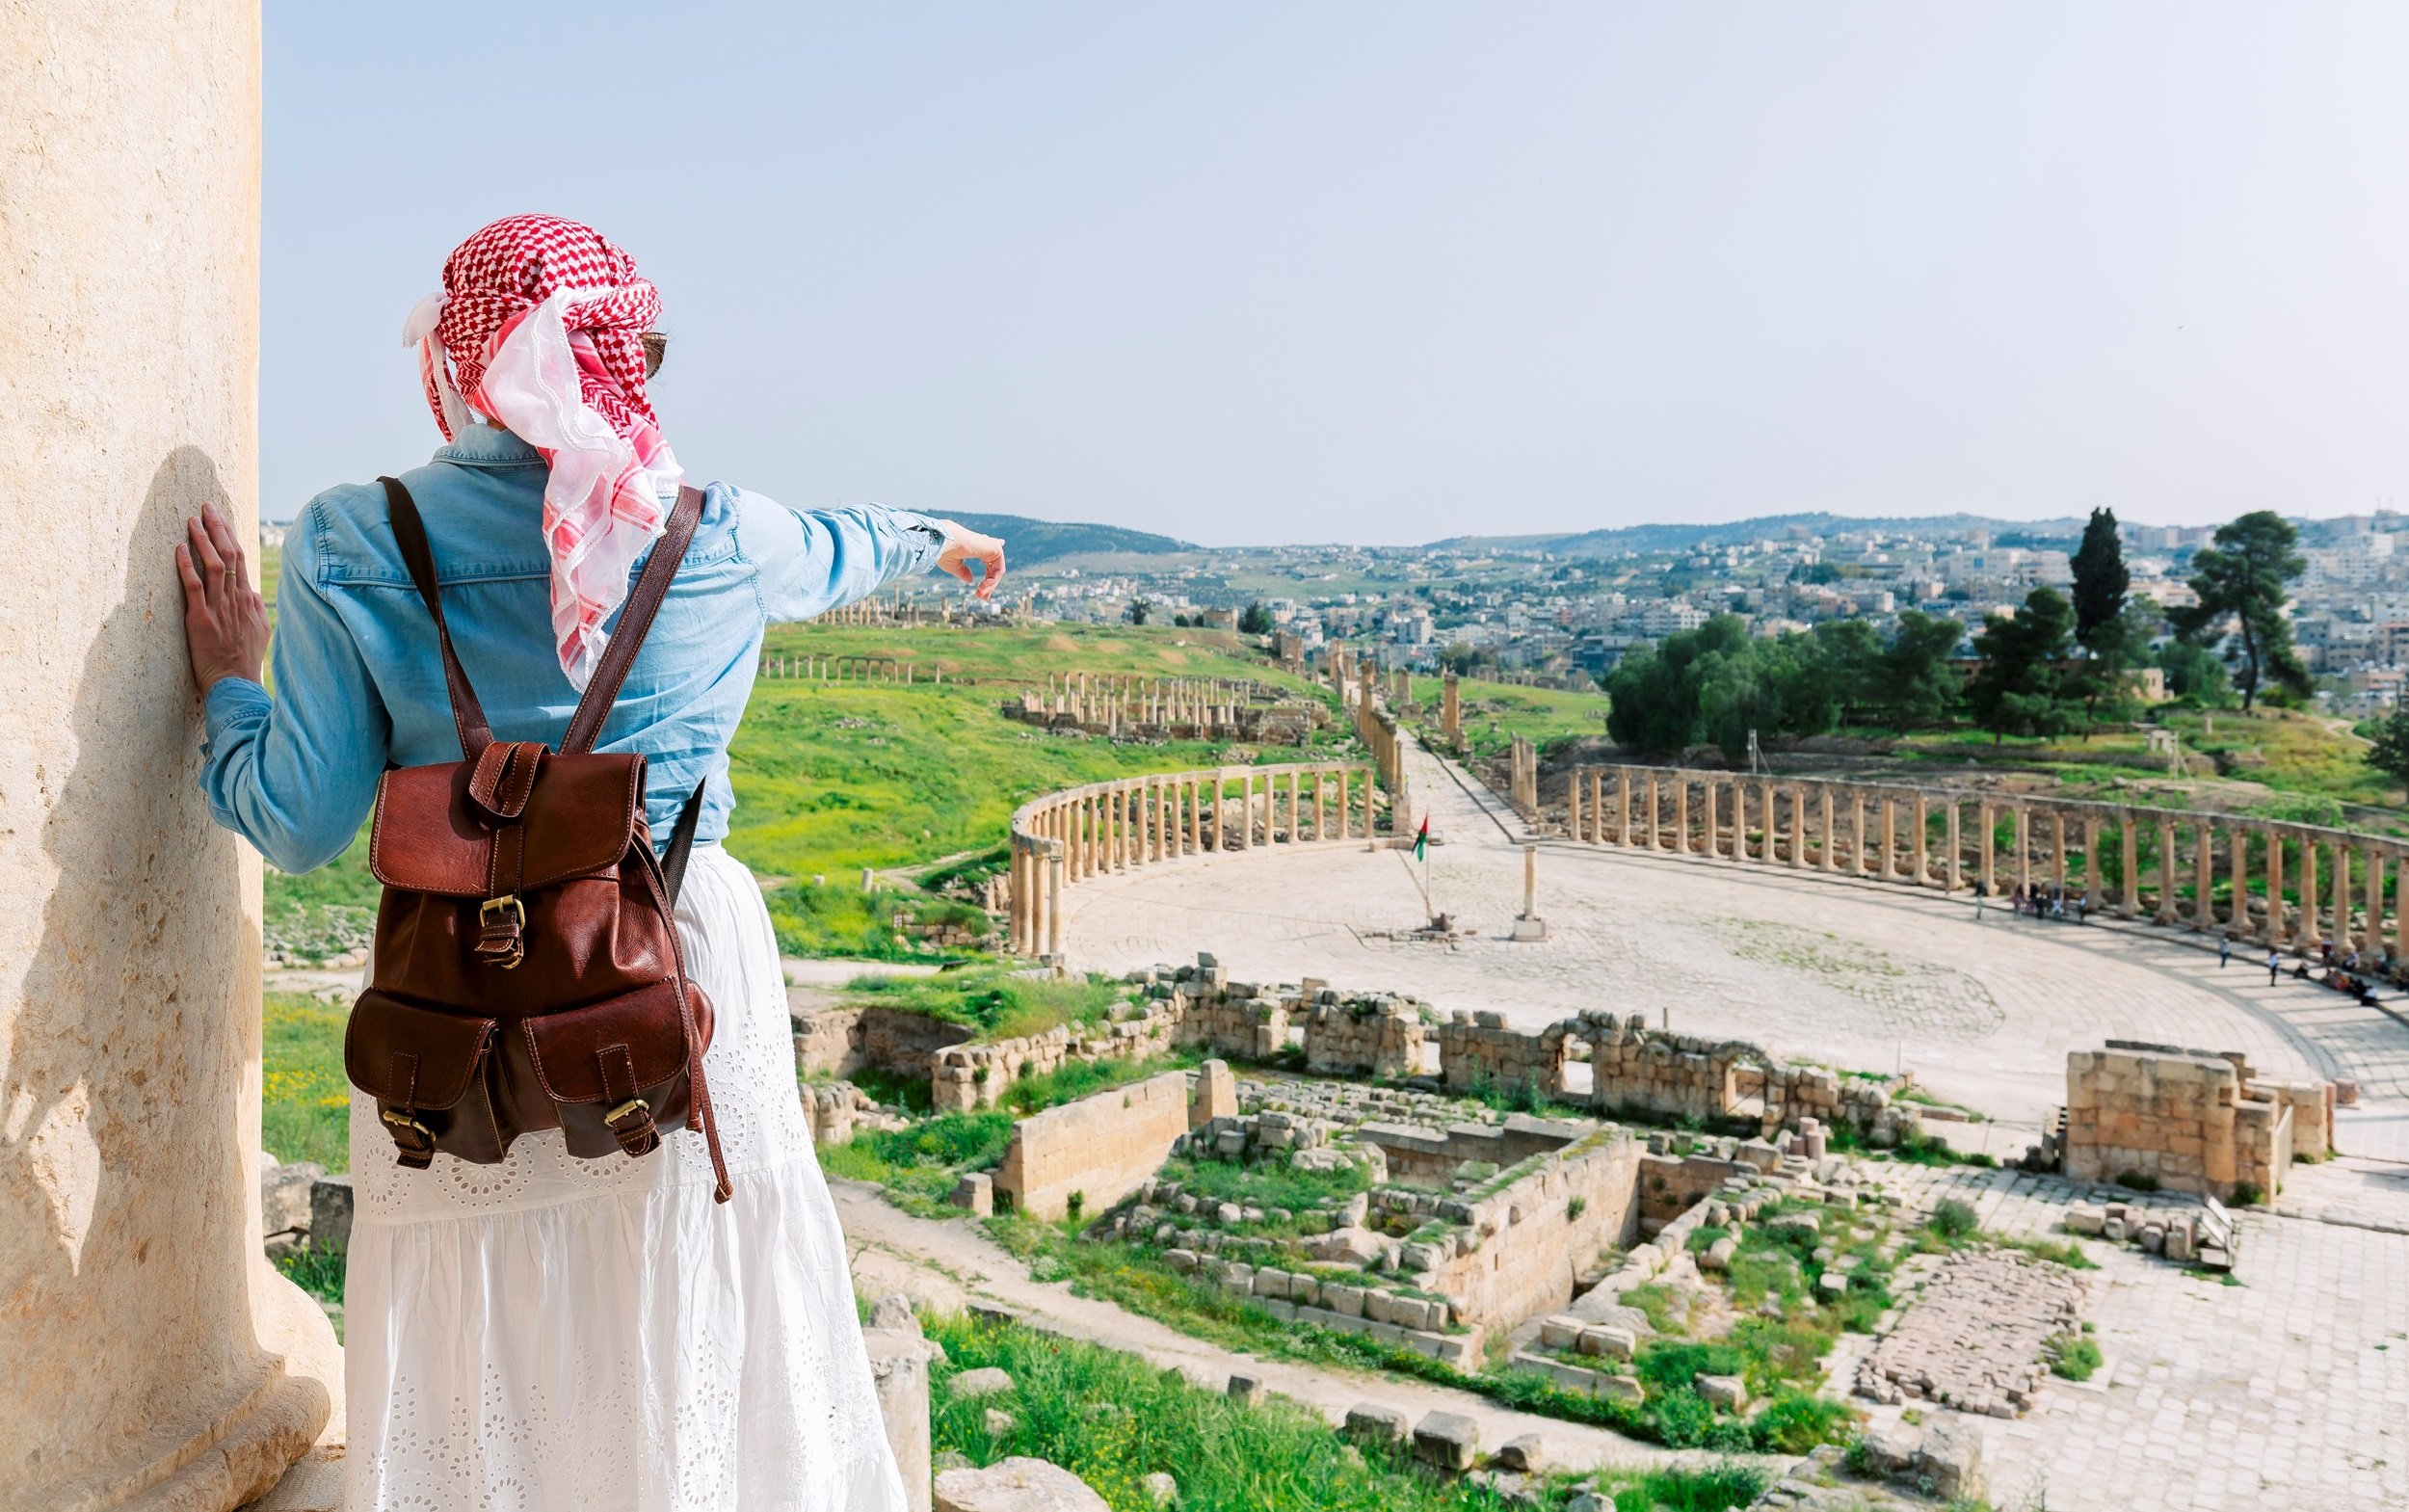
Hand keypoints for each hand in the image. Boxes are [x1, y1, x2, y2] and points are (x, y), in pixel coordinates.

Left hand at [175, 501, 268, 691]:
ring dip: (202, 540)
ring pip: (213, 566)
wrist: (237, 686)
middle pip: (229, 556)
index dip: (230, 537)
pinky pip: (195, 587)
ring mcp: (220, 609)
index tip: (221, 520)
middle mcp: (237, 600)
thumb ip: (253, 609)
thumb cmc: (243, 663)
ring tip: (193, 520)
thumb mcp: (259, 632)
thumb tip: (250, 591)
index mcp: (249, 601)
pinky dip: (186, 566)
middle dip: (218, 529)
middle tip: (207, 507)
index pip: (240, 561)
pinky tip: (179, 549)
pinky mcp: (202, 620)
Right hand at [933, 519, 1006, 600]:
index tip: (988, 584)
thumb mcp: (954, 566)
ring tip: (979, 594)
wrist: (944, 543)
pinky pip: (999, 570)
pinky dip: (992, 581)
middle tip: (983, 598)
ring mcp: (991, 546)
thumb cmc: (945, 552)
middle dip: (989, 585)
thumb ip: (963, 572)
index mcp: (975, 546)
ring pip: (997, 572)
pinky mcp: (996, 548)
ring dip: (989, 586)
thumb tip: (971, 580)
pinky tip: (983, 588)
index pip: (988, 558)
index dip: (990, 572)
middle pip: (993, 569)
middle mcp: (984, 545)